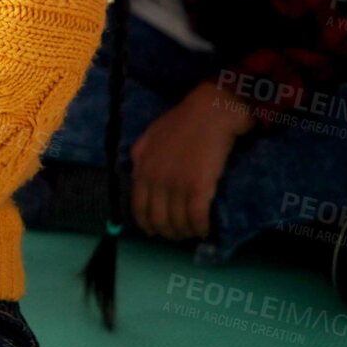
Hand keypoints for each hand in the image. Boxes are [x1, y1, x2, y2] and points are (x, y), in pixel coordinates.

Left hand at [128, 83, 253, 240]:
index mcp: (142, 170)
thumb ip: (141, 156)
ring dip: (186, 232)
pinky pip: (196, 218)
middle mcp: (156, 181)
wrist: (209, 113)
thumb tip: (137, 172)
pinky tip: (206, 229)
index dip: (147, 225)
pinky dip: (201, 228)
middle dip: (169, 232)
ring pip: (178, 223)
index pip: (139, 209)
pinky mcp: (199, 188)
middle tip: (180, 234)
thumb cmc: (181, 122)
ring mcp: (177, 186)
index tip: (155, 231)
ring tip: (194, 232)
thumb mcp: (149, 137)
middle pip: (159, 220)